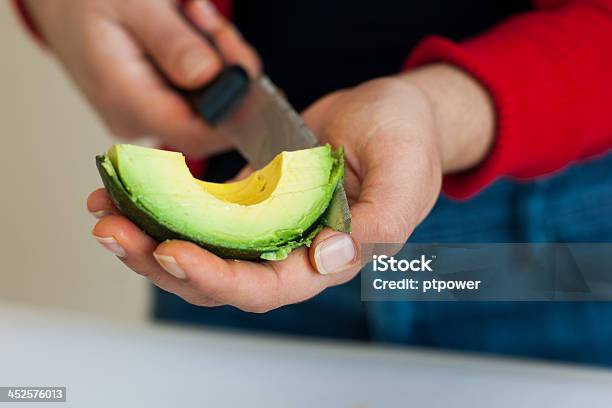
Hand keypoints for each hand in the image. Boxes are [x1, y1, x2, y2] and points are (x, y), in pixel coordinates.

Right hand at [25, 0, 259, 157]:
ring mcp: (146, 113)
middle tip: (213, 24)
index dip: (235, 114)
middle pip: (210, 117)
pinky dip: (204, 58)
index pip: (196, 135)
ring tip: (193, 15)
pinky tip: (189, 25)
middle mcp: (137, 119)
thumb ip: (171, 42)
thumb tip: (210, 76)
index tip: (249, 72)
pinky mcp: (155, 102)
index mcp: (126, 102)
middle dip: (227, 71)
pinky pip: (196, 91)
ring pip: (207, 101)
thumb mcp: (132, 5)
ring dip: (216, 58)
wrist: (60, 2)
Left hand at [88, 64, 493, 311]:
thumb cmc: (406, 140)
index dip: (218, 278)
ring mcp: (268, 225)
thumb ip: (379, 223)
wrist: (390, 114)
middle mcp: (293, 250)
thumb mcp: (405, 174)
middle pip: (219, 278)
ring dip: (150, 235)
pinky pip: (203, 212)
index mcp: (329, 256)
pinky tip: (132, 189)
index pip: (267, 287)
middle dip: (162, 262)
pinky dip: (167, 204)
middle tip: (112, 231)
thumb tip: (328, 259)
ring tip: (106, 211)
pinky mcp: (251, 199)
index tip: (171, 251)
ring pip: (203, 248)